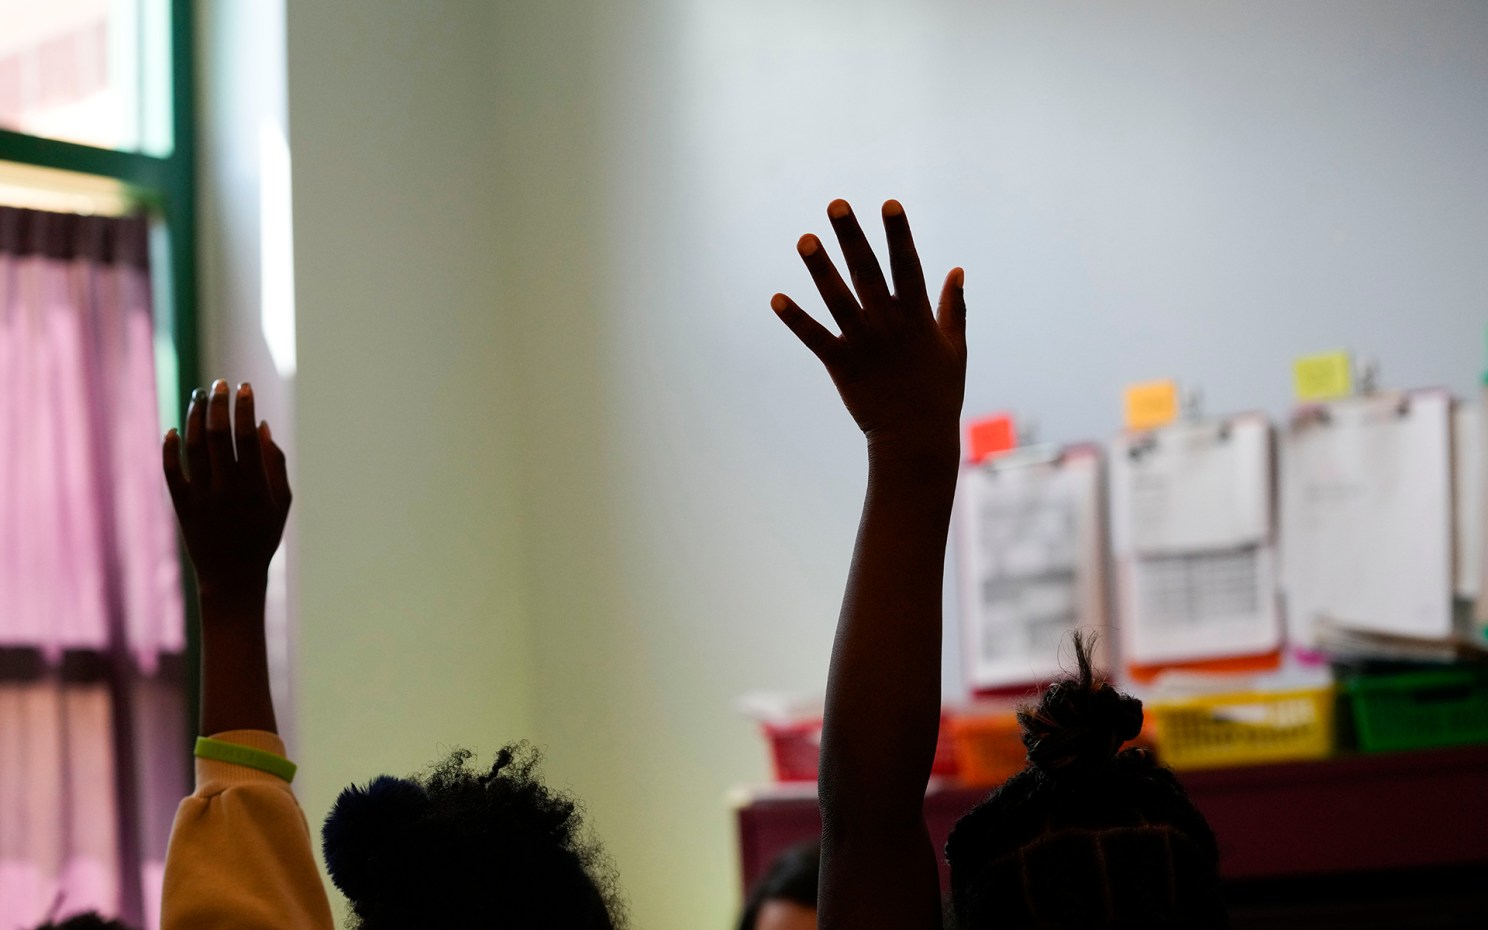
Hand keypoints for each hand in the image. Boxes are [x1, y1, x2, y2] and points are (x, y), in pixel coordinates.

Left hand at [163, 380, 290, 597]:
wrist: (232, 577)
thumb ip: (275, 464)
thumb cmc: (262, 536)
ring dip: (195, 417)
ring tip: (199, 397)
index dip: (244, 408)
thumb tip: (262, 426)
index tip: (245, 387)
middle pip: (217, 436)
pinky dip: (170, 448)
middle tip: (220, 383)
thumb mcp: (281, 503)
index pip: (247, 437)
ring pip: (193, 448)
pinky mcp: (182, 506)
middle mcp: (226, 489)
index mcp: (255, 487)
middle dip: (218, 404)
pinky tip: (174, 428)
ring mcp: (201, 497)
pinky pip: (172, 471)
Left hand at [772, 199, 966, 456]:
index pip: (907, 265)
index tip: (889, 203)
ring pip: (838, 298)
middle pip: (868, 271)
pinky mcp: (842, 364)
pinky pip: (815, 337)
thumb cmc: (939, 393)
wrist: (916, 439)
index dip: (898, 234)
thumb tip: (957, 270)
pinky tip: (776, 298)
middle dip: (852, 236)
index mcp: (917, 316)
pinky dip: (796, 319)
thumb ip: (954, 307)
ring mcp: (864, 343)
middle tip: (836, 204)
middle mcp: (889, 323)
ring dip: (820, 268)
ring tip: (804, 238)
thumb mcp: (954, 347)